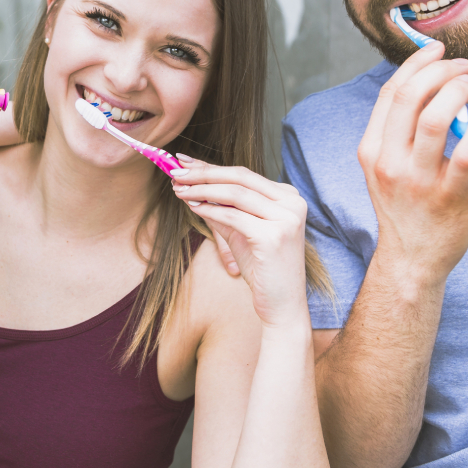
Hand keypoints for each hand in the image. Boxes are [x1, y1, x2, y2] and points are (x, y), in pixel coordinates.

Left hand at [171, 156, 309, 328]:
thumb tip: (192, 187)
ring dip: (201, 189)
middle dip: (203, 173)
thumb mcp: (241, 232)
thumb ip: (222, 208)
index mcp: (288, 197)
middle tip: (175, 172)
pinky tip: (192, 207)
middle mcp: (292, 203)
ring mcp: (286, 219)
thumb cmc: (262, 269)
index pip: (244, 174)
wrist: (282, 305)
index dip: (211, 167)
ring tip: (178, 189)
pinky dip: (209, 210)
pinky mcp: (273, 236)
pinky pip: (233, 216)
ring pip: (235, 193)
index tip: (184, 162)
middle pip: (240, 177)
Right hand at [358, 42, 467, 280]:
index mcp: (372, 150)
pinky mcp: (450, 195)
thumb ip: (399, 131)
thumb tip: (429, 85)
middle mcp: (390, 162)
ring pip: (436, 118)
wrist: (413, 259)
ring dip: (458, 91)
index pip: (390, 94)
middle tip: (463, 66)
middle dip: (439, 70)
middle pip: (409, 98)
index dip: (415, 64)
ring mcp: (419, 180)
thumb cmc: (406, 206)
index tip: (437, 50)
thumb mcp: (385, 167)